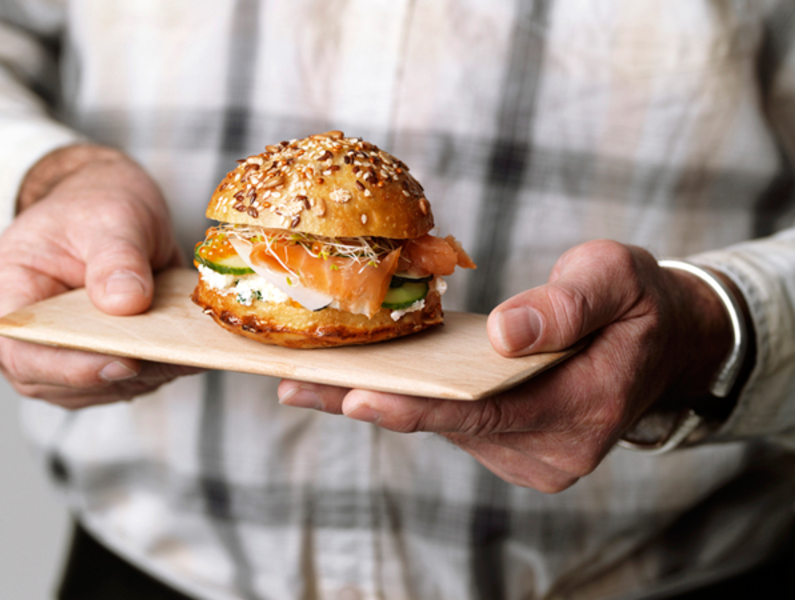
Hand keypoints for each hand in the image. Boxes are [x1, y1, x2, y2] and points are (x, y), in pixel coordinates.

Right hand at [0, 144, 200, 408]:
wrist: (112, 211)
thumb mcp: (109, 217)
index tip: (125, 361)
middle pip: (73, 382)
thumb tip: (126, 302)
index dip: (73, 367)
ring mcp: (76, 355)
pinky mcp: (115, 358)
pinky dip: (173, 364)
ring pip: (114, 386)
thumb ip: (115, 257)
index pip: (25, 352)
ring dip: (158, 372)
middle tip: (179, 354)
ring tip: (197, 349)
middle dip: (130, 372)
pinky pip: (143, 375)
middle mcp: (38, 339)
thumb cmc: (94, 207)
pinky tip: (201, 347)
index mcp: (12, 299)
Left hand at [278, 240, 745, 491]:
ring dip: (383, 399)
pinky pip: (452, 420)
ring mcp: (531, 455)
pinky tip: (364, 378)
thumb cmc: (639, 303)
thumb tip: (506, 335)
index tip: (351, 398)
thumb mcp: (618, 279)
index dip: (417, 406)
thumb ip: (568, 304)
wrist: (663, 344)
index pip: (485, 413)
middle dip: (372, 402)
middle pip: (449, 424)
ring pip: (444, 425)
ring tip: (310, 377)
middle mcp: (550, 450)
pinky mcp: (513, 444)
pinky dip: (411, 398)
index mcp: (581, 412)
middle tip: (294, 385)